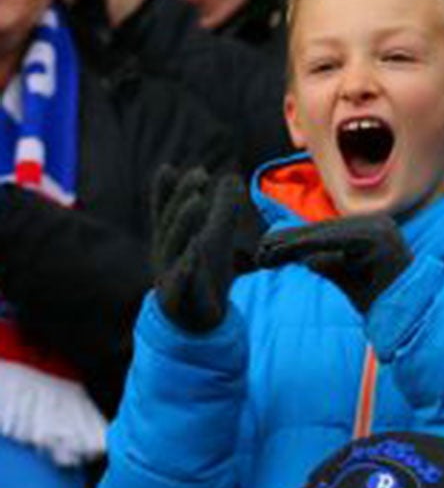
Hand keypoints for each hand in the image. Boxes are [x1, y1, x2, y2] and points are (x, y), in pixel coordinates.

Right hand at [151, 168, 249, 334]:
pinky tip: (193, 252)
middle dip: (182, 198)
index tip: (173, 167)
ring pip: (174, 247)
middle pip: (172, 222)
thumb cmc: (206, 271)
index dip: (167, 190)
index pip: (168, 211)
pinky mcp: (179, 298)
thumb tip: (233, 177)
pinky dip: (185, 267)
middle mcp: (167, 254)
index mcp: (174, 239)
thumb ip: (222, 209)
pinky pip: (180, 281)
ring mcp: (170, 275)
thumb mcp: (217, 236)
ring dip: (184, 222)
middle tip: (197, 176)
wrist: (200, 320)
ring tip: (196, 202)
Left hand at [254, 215, 410, 314]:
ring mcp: (380, 228)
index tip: (268, 249)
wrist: (409, 315)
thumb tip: (301, 256)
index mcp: (373, 229)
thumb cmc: (378, 298)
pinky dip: (310, 244)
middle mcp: (379, 223)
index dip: (295, 240)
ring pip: (327, 233)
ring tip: (268, 252)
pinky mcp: (378, 237)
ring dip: (294, 243)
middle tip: (261, 251)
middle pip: (324, 229)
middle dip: (290, 241)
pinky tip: (287, 250)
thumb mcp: (345, 276)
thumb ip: (326, 262)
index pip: (327, 232)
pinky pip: (336, 239)